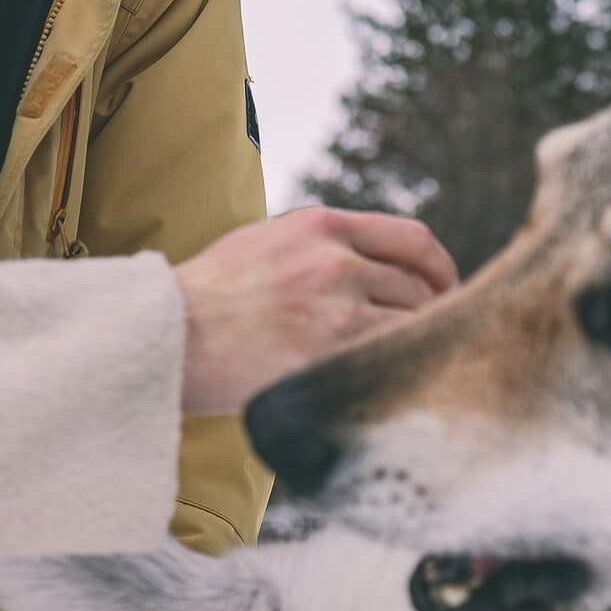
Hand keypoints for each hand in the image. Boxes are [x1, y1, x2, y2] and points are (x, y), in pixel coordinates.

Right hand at [174, 206, 457, 418]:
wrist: (164, 335)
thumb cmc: (208, 296)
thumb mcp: (264, 241)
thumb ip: (320, 243)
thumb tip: (376, 262)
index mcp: (321, 225)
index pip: (412, 239)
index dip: (441, 269)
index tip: (446, 292)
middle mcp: (334, 259)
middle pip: (420, 287)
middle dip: (432, 316)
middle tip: (433, 342)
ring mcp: (333, 308)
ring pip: (410, 326)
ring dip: (414, 348)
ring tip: (406, 367)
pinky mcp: (325, 354)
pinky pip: (385, 362)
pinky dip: (395, 373)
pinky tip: (388, 385)